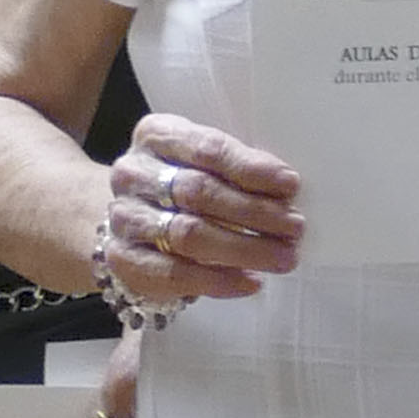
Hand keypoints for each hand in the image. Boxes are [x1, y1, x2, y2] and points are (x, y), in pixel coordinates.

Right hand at [100, 113, 299, 305]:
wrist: (133, 220)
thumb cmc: (182, 185)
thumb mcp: (205, 163)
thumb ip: (238, 168)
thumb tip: (286, 188)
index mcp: (157, 135)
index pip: (206, 149)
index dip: (250, 168)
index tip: (290, 185)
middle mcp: (133, 173)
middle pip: (197, 191)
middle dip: (254, 211)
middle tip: (294, 227)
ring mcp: (124, 217)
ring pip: (187, 234)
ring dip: (243, 248)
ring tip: (281, 257)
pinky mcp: (124, 258)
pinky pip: (174, 273)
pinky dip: (219, 279)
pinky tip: (251, 282)